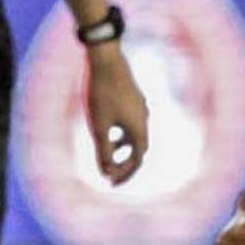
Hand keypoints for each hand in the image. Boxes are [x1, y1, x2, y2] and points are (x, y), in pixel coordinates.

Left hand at [84, 44, 149, 184]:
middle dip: (125, 163)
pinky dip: (122, 132)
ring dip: (123, 147)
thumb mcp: (98, 126)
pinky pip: (132, 122)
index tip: (111, 183)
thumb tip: (106, 174)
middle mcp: (145, 120)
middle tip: (112, 174)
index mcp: (139, 129)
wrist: (107, 60)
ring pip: (135, 135)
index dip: (125, 174)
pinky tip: (109, 127)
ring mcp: (141, 108)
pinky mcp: (135, 98)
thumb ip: (103, 152)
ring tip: (108, 151)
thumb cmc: (101, 94)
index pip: (137, 160)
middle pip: (139, 149)